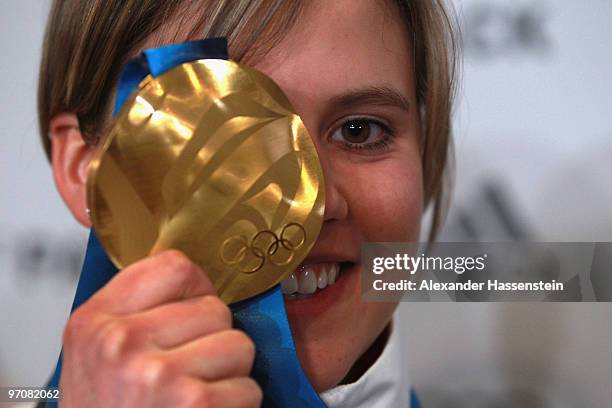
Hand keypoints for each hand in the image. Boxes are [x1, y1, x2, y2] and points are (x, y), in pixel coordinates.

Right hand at [59, 250, 261, 407]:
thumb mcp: (96, 355)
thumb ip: (136, 310)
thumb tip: (193, 278)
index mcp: (96, 322)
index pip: (174, 266)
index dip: (194, 290)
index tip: (190, 310)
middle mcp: (122, 344)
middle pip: (215, 308)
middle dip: (212, 339)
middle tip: (185, 371)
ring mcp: (159, 375)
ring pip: (239, 345)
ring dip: (228, 375)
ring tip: (193, 397)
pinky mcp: (195, 405)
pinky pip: (248, 387)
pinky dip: (236, 406)